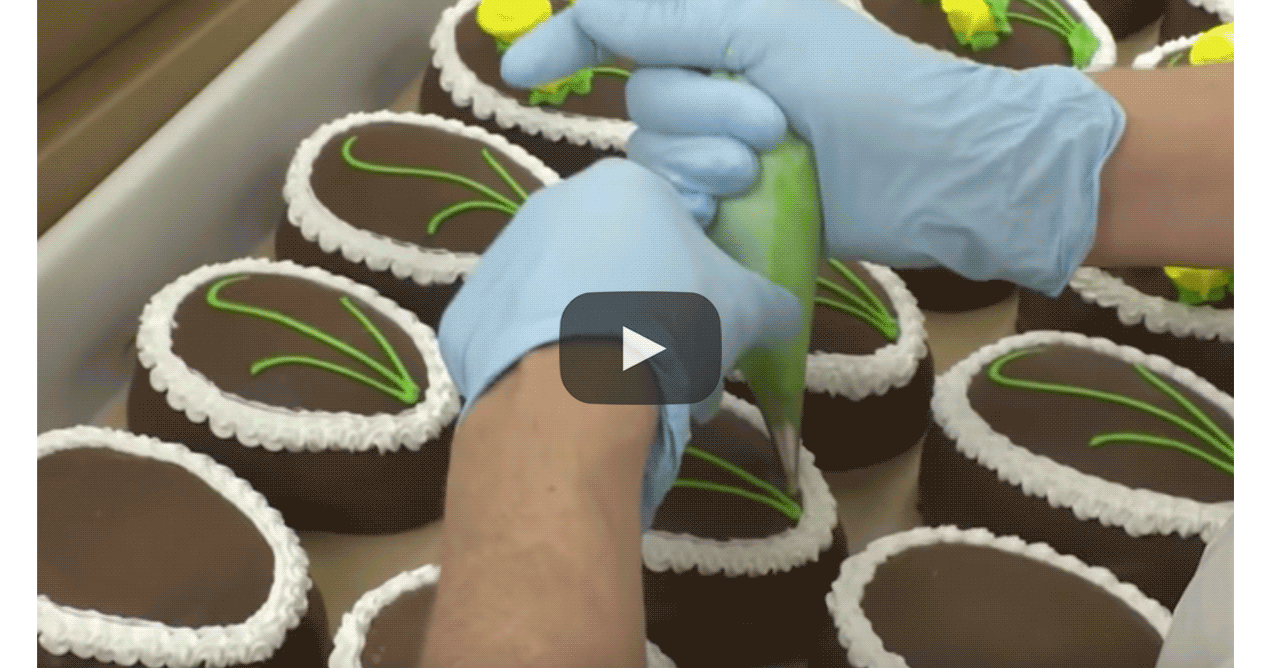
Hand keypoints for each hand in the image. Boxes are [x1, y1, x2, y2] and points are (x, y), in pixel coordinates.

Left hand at [438, 159, 800, 528]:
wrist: (577, 384)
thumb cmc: (671, 324)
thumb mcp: (747, 310)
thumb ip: (772, 302)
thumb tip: (784, 313)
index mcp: (623, 186)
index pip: (665, 221)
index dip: (687, 274)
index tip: (697, 319)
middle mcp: (554, 203)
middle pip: (608, 255)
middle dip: (635, 300)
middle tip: (660, 356)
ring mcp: (502, 254)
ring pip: (560, 294)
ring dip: (587, 328)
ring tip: (612, 385)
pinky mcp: (467, 310)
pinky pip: (516, 334)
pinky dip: (540, 360)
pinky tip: (563, 394)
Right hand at [502, 0, 1126, 295]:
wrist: (927, 173)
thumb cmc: (859, 84)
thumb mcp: (764, 27)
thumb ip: (668, 18)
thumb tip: (588, 6)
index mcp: (722, 30)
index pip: (624, 29)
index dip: (568, 42)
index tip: (519, 74)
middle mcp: (716, 85)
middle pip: (645, 97)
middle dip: (700, 110)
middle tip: (769, 124)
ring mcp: (724, 147)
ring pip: (657, 153)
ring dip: (705, 158)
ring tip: (764, 166)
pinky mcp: (734, 204)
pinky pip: (676, 202)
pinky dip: (697, 202)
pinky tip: (733, 205)